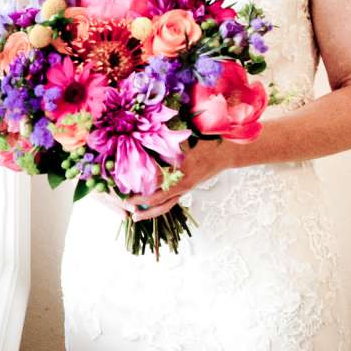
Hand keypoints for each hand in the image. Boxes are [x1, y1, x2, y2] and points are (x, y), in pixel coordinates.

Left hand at [123, 137, 238, 221]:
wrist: (226, 153)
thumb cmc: (207, 143)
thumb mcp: (187, 140)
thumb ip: (169, 141)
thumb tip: (149, 134)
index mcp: (181, 171)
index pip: (157, 179)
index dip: (141, 182)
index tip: (125, 181)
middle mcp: (183, 184)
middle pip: (158, 198)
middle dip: (141, 202)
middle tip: (125, 203)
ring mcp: (185, 189)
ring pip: (165, 206)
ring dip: (150, 212)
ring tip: (135, 216)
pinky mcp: (186, 190)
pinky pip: (171, 202)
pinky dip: (158, 207)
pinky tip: (148, 209)